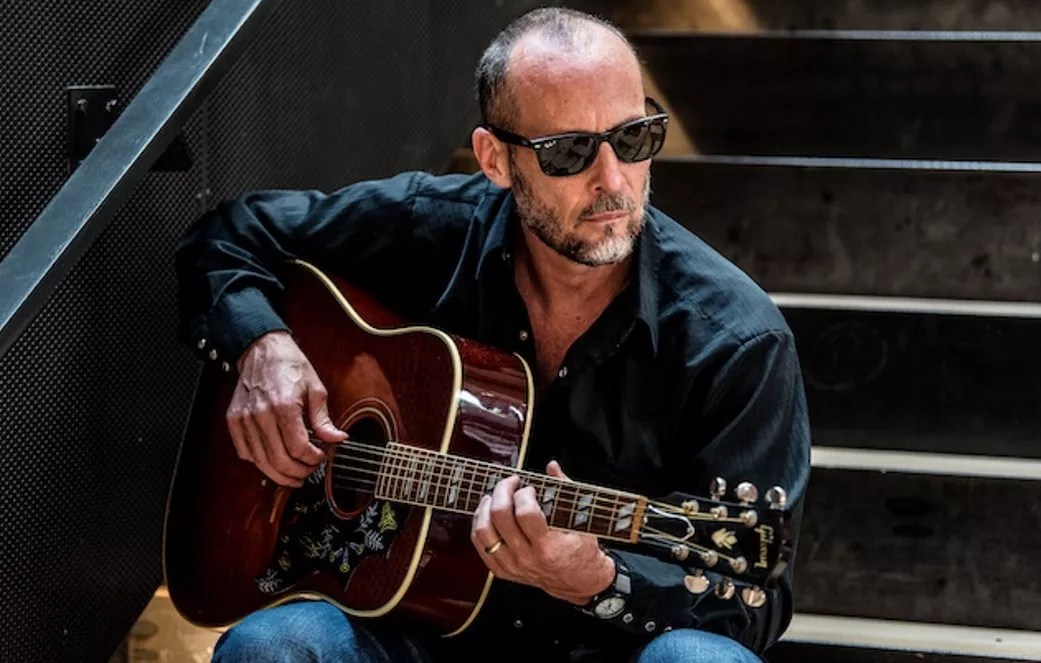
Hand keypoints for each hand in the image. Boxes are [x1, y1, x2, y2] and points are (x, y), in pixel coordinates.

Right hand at [227, 331, 346, 485]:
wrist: (263, 349)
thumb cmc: (289, 366)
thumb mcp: (315, 389)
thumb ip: (324, 419)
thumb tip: (338, 439)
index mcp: (283, 406)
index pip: (298, 447)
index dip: (313, 459)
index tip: (321, 456)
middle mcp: (260, 415)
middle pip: (279, 460)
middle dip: (298, 471)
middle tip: (309, 471)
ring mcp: (244, 419)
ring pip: (261, 461)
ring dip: (280, 474)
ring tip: (294, 475)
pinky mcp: (234, 421)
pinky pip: (245, 453)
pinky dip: (260, 462)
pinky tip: (273, 461)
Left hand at [470, 461, 614, 604]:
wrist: (577, 581)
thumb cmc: (580, 549)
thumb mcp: (580, 520)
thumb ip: (564, 489)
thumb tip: (552, 466)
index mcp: (548, 546)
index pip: (525, 513)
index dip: (524, 493)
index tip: (530, 488)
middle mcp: (526, 558)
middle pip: (500, 518)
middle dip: (503, 491)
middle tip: (511, 483)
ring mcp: (512, 565)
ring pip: (484, 532)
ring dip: (486, 507)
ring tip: (494, 496)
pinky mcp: (502, 570)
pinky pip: (480, 545)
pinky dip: (479, 524)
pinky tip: (487, 513)